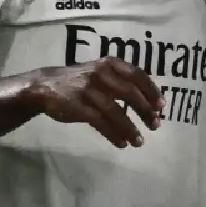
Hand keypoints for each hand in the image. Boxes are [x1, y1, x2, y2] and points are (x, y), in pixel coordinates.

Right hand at [25, 59, 161, 147]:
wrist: (44, 86)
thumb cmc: (80, 81)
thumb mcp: (101, 72)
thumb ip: (121, 82)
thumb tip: (150, 103)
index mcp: (110, 64)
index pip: (137, 75)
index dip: (151, 91)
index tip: (161, 106)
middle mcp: (101, 74)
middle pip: (130, 94)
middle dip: (145, 111)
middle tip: (155, 125)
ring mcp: (88, 90)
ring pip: (115, 111)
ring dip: (130, 128)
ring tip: (139, 142)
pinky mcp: (78, 106)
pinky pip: (100, 122)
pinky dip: (114, 134)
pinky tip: (122, 142)